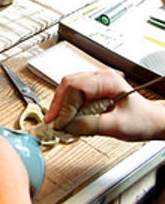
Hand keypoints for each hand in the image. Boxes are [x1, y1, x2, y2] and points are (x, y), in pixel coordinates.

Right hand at [44, 70, 164, 140]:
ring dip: (61, 105)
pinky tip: (66, 117)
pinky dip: (66, 106)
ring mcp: (94, 82)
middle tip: (52, 121)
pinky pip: (72, 94)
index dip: (65, 106)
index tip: (61, 123)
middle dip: (58, 104)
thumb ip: (90, 126)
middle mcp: (99, 77)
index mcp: (107, 80)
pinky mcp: (91, 90)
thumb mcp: (117, 126)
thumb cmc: (142, 120)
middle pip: (68, 85)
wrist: (150, 121)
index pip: (76, 88)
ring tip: (58, 120)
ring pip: (67, 89)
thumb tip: (67, 125)